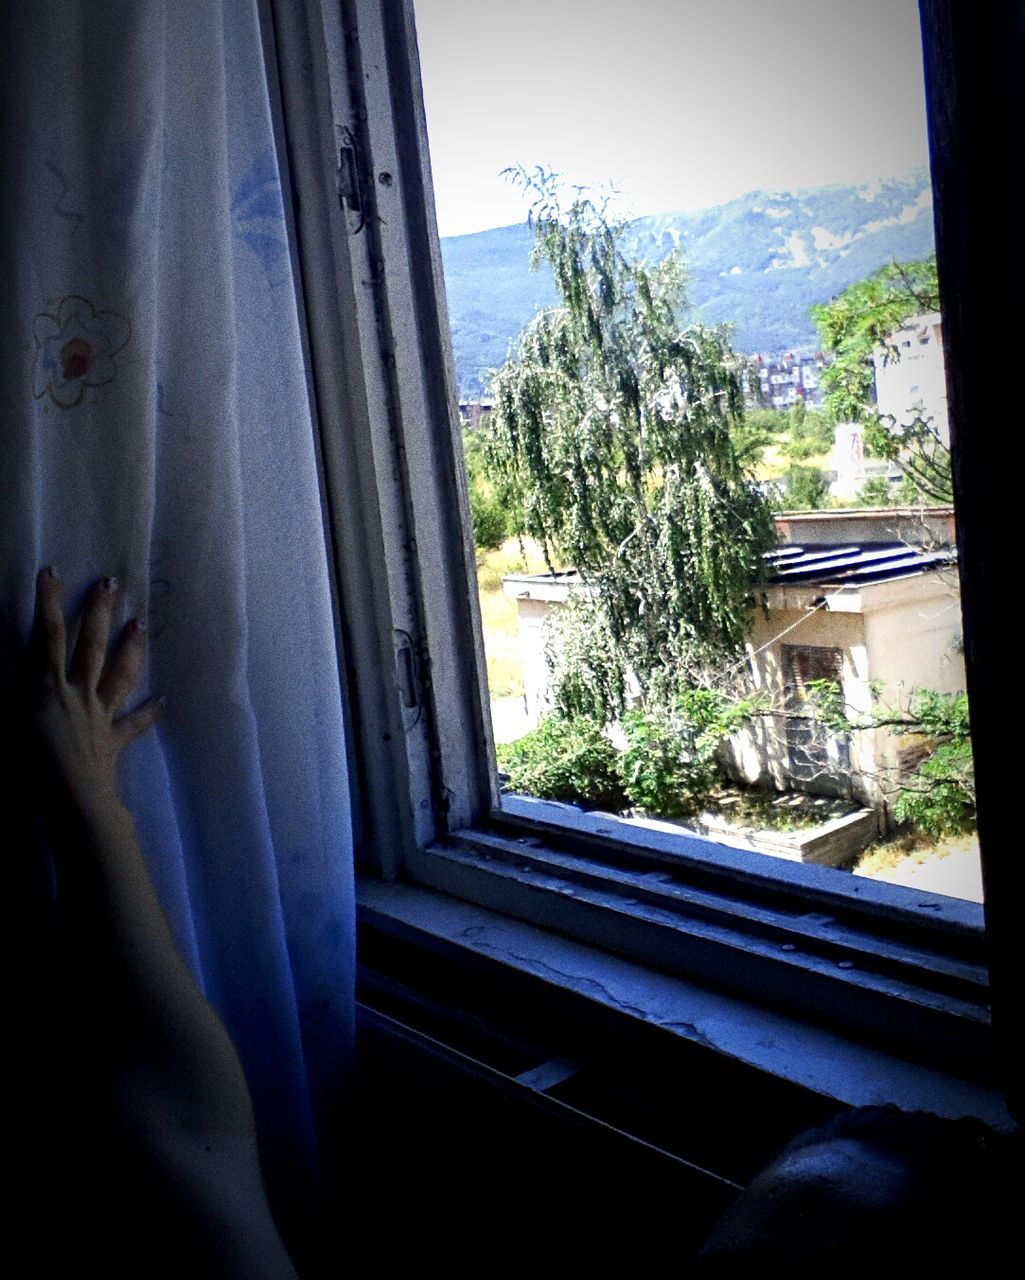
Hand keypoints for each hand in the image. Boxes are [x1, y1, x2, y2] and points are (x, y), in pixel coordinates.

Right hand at [30, 567, 163, 808]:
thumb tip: (6, 683)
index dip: (48, 601)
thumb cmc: (22, 769)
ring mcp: (98, 716)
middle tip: (112, 583)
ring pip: (118, 674)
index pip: (45, 635)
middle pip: (90, 644)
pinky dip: (149, 713)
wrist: (66, 804)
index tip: (53, 572)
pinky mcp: (112, 742)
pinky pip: (133, 724)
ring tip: (142, 622)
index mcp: (44, 687)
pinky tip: (165, 701)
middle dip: (99, 611)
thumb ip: (1, 700)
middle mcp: (76, 693)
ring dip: (130, 647)